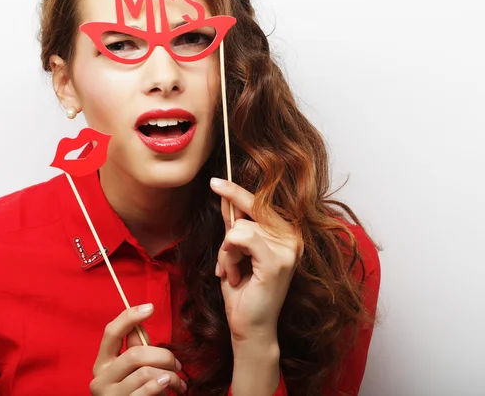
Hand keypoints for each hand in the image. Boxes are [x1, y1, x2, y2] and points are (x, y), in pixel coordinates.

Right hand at [90, 304, 186, 394]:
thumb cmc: (137, 393)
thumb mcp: (135, 369)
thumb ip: (136, 348)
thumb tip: (140, 324)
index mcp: (102, 362)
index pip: (111, 332)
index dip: (130, 316)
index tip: (150, 307)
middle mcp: (100, 378)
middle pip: (135, 354)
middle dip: (163, 355)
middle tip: (177, 363)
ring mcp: (110, 395)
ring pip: (145, 372)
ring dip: (169, 375)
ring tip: (177, 381)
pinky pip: (148, 389)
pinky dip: (165, 385)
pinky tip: (173, 388)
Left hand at [210, 178, 303, 343]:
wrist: (249, 327)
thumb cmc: (243, 291)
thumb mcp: (235, 251)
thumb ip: (234, 223)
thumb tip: (224, 195)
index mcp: (286, 233)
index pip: (259, 203)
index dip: (235, 191)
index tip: (214, 181)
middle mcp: (292, 237)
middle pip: (247, 212)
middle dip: (227, 238)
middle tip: (226, 263)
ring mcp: (288, 248)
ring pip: (239, 228)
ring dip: (226, 252)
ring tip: (232, 273)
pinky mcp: (277, 260)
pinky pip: (240, 238)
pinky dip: (229, 256)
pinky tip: (234, 276)